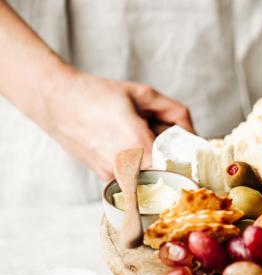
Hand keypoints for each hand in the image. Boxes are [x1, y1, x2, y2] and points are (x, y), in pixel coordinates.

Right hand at [40, 68, 192, 179]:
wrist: (55, 101)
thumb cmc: (98, 94)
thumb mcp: (143, 94)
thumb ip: (176, 112)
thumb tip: (194, 134)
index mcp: (137, 145)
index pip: (178, 171)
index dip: (189, 166)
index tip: (194, 158)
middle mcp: (125, 167)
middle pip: (168, 176)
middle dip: (176, 163)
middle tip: (173, 145)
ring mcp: (114, 177)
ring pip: (151, 179)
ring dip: (158, 165)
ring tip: (146, 142)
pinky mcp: (106, 180)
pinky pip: (135, 179)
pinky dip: (142, 167)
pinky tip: (131, 147)